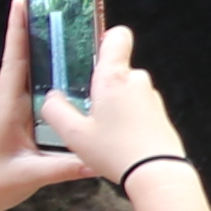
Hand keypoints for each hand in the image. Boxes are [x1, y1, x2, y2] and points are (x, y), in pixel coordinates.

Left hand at [0, 0, 190, 210]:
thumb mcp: (29, 175)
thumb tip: (95, 159)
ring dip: (43, 48)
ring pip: (31, 72)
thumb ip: (63, 167)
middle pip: (24, 58)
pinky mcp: (22, 120)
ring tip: (62, 25)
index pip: (15, 62)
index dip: (18, 31)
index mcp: (8, 108)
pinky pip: (37, 90)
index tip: (20, 1)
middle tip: (49, 2)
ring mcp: (16, 110)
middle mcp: (11, 103)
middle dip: (34, 29)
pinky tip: (66, 67)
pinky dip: (49, 73)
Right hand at [55, 44, 192, 194]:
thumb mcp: (73, 134)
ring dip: (114, 103)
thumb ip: (56, 111)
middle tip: (86, 108)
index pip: (118, 36)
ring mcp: (151, 97)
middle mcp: (137, 81)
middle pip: (117, 69)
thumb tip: (51, 97)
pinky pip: (138, 107)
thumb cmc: (115, 152)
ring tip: (101, 130)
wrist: (156, 174)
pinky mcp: (159, 114)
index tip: (92, 51)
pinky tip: (117, 139)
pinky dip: (127, 117)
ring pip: (126, 90)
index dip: (106, 38)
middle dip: (101, 85)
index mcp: (114, 77)